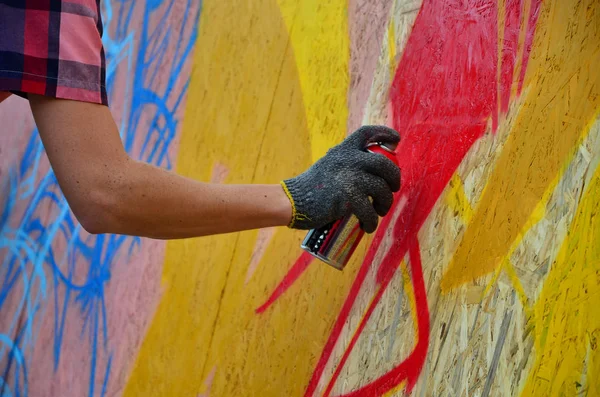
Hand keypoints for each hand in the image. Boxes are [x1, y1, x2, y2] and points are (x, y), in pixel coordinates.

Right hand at [281, 125, 400, 232]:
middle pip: (384, 164)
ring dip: (386, 203)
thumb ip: (346, 164)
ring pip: (382, 189)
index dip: (385, 133)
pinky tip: (368, 226)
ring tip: (380, 211)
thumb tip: (370, 173)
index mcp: (344, 150)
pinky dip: (371, 221)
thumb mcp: (329, 165)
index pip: (367, 133)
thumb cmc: (311, 187)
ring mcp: (350, 177)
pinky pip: (370, 210)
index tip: (396, 140)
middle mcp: (348, 160)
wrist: (293, 200)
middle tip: (393, 188)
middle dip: (394, 178)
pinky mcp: (348, 197)